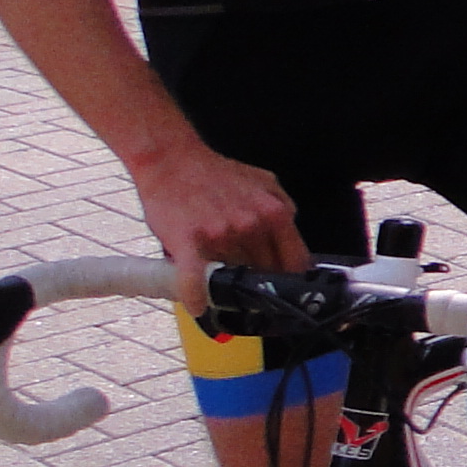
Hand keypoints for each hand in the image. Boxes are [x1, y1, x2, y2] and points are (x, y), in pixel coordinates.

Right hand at [128, 139, 306, 294]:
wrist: (172, 161)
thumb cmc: (215, 173)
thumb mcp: (264, 181)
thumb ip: (282, 207)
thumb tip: (292, 235)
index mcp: (274, 212)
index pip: (295, 261)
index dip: (291, 279)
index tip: (287, 289)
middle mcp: (251, 225)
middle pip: (264, 272)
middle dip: (256, 281)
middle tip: (247, 285)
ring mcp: (220, 235)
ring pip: (232, 276)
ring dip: (226, 284)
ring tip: (219, 281)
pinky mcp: (188, 243)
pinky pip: (195, 279)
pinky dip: (196, 295)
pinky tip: (198, 305)